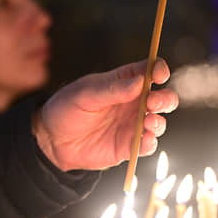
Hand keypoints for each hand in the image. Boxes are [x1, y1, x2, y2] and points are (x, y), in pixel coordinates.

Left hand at [33, 58, 178, 171]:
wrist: (52, 141)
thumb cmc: (66, 109)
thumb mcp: (85, 94)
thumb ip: (112, 89)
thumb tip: (141, 82)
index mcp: (124, 82)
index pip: (150, 70)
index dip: (159, 70)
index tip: (159, 75)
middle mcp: (133, 103)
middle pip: (163, 98)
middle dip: (164, 99)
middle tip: (152, 103)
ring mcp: (132, 125)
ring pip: (158, 122)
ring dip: (159, 122)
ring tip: (148, 122)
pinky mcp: (127, 146)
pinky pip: (147, 145)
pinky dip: (150, 143)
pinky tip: (145, 140)